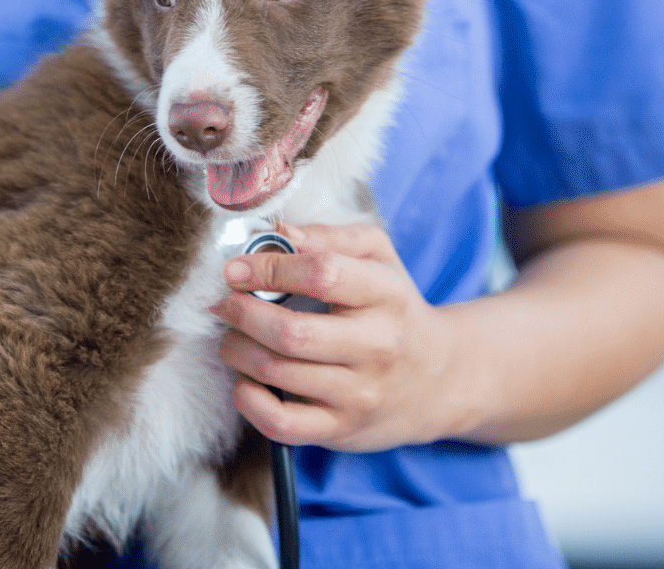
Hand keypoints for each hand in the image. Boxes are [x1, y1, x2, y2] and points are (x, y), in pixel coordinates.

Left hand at [214, 223, 459, 452]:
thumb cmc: (395, 309)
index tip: (234, 269)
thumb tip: (277, 232)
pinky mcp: (342, 429)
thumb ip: (330, 237)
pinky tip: (245, 380)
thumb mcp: (379, 258)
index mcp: (387, 295)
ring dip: (237, 350)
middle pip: (292, 331)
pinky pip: (281, 423)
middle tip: (223, 304)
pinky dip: (248, 399)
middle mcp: (378, 346)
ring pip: (279, 373)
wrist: (440, 379)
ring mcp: (360, 393)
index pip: (322, 273)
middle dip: (242, 313)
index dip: (269, 267)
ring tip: (231, 337)